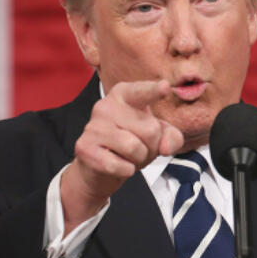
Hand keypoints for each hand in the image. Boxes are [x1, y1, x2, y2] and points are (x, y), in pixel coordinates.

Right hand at [61, 80, 183, 228]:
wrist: (99, 169)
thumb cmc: (129, 145)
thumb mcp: (157, 137)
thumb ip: (171, 137)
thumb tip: (165, 148)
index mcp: (124, 95)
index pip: (142, 92)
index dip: (154, 90)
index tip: (165, 86)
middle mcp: (106, 105)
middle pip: (150, 130)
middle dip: (151, 147)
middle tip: (138, 148)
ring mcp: (93, 126)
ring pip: (134, 148)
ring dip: (139, 159)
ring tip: (128, 156)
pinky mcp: (85, 147)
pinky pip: (120, 165)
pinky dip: (126, 171)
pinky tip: (117, 164)